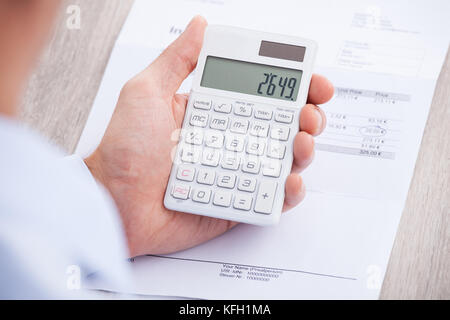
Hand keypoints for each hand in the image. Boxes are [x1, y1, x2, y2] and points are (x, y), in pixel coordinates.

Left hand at [85, 16, 333, 257]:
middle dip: (306, 116)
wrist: (114, 204)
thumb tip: (199, 25)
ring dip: (303, 150)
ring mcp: (234, 172)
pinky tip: (289, 181)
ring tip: (301, 142)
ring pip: (282, 160)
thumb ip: (177, 60)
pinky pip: (270, 198)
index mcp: (213, 113)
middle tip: (309, 114)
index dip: (291, 87)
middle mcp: (228, 141)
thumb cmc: (124, 150)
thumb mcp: (146, 92)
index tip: (310, 82)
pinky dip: (287, 192)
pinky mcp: (235, 203)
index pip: (261, 96)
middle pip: (281, 126)